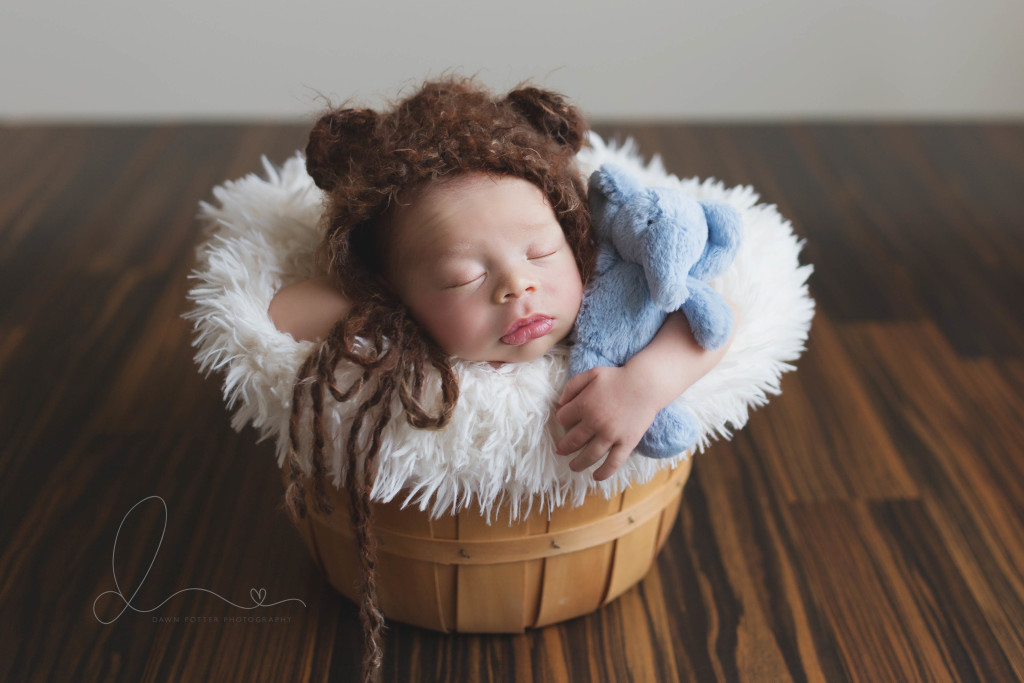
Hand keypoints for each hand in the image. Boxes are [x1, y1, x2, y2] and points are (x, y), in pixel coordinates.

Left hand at [554, 365, 659, 480]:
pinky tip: (596, 477)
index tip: (565, 422)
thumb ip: (572, 386)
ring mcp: (611, 434)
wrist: (646, 384)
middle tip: (560, 450)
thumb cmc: (618, 377)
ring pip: (589, 455)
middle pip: (572, 441)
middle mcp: (594, 422)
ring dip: (578, 464)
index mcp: (584, 404)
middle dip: (563, 447)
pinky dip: (604, 472)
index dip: (562, 420)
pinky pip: (613, 463)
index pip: (563, 419)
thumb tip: (560, 403)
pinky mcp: (626, 442)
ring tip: (573, 467)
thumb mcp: (591, 374)